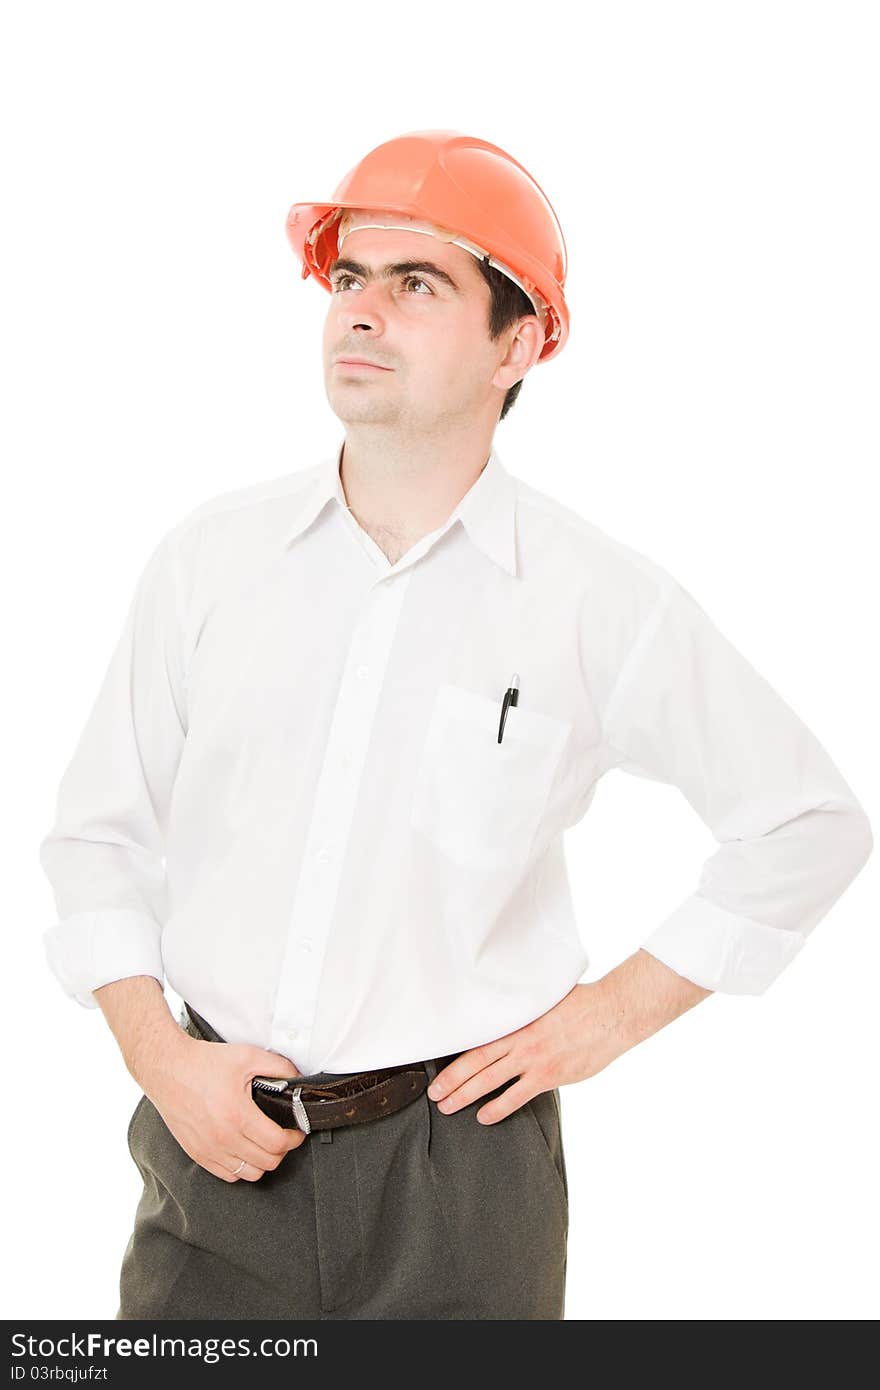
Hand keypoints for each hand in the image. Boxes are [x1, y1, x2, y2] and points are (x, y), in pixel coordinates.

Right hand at [143, 1032, 307, 1181]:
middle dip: (282, 1150)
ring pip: (249, 1174)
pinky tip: (244, 1150)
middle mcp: (222, 1138)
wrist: (167, 1068)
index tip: (296, 1132)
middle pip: (267, 1163)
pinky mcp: (197, 1154)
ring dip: (262, 1161)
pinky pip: (228, 1175)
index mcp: (237, 1115)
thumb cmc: (203, 1063)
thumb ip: (279, 1067)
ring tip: (265, 1144)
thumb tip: (298, 1078)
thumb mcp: (247, 1056)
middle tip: (283, 1136)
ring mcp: (208, 1149)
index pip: (277, 1144)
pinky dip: (241, 1167)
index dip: (294, 1139)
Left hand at [425, 983, 612, 1124]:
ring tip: (448, 1107)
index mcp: (517, 1021)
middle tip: (433, 1093)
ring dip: (466, 1096)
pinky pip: (517, 1097)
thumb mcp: (547, 998)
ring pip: (490, 1081)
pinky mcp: (550, 1076)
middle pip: (476, 1063)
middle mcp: (521, 1041)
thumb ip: (526, 1009)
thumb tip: (511, 1007)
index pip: (477, 1042)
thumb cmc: (582, 1002)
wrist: (611, 1013)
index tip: (439, 1066)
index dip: (455, 1057)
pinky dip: (498, 1108)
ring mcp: (534, 1060)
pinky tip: (484, 1117)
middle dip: (452, 1080)